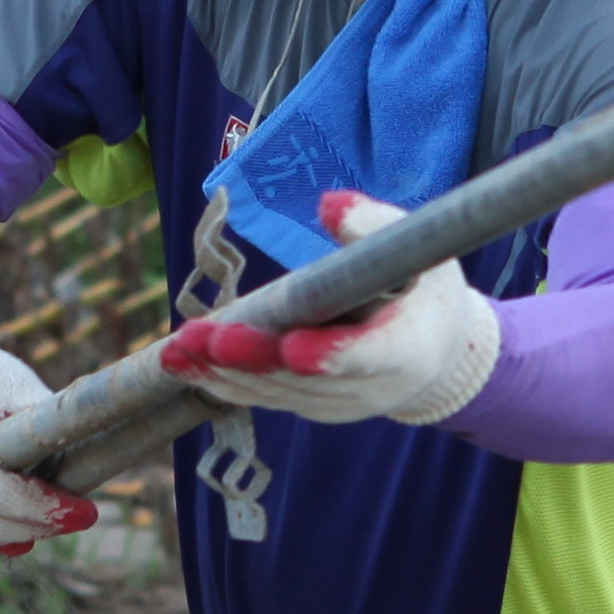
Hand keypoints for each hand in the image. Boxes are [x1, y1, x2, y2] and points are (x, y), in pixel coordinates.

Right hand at [0, 320, 91, 558]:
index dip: (47, 511)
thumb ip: (47, 427)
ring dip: (11, 537)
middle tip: (72, 519)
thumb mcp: (15, 385)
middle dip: (38, 527)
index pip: (0, 497)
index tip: (87, 513)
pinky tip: (4, 527)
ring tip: (40, 519)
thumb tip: (85, 474)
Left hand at [156, 191, 503, 427]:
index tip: (291, 347)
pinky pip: (265, 397)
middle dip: (252, 358)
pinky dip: (224, 381)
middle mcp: (372, 387)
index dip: (329, 354)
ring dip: (224, 372)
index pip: (368, 355)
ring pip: (277, 393)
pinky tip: (184, 364)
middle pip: (306, 379)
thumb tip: (330, 206)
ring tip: (177, 349)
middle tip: (205, 338)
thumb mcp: (414, 247)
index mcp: (408, 346)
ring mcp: (338, 404)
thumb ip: (372, 225)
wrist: (436, 352)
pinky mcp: (311, 406)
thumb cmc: (422, 288)